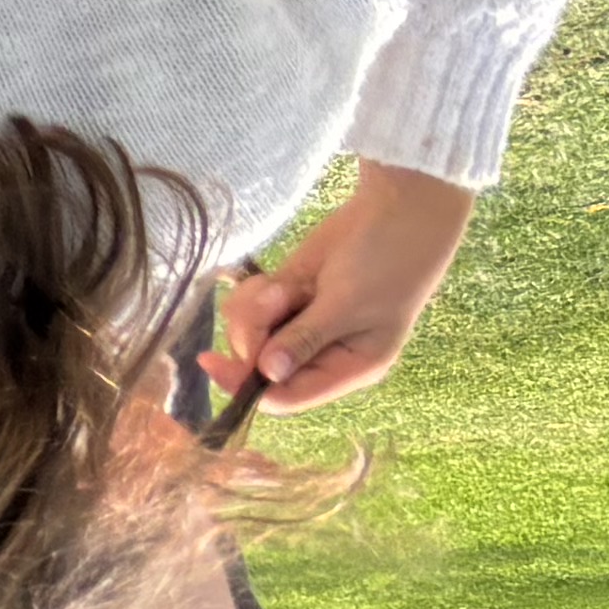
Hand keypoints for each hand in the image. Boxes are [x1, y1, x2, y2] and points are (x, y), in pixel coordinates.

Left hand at [214, 167, 475, 413]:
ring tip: (287, 285)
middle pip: (257, 366)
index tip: (214, 361)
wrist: (394, 211)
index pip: (286, 397)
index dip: (246, 386)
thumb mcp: (347, 305)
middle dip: (254, 332)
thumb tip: (268, 374)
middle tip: (276, 297)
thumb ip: (304, 339)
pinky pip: (248, 309)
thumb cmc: (386, 264)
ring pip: (247, 334)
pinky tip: (279, 279)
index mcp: (347, 369)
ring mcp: (298, 325)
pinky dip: (255, 293)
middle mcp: (319, 355)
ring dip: (256, 309)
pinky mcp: (285, 299)